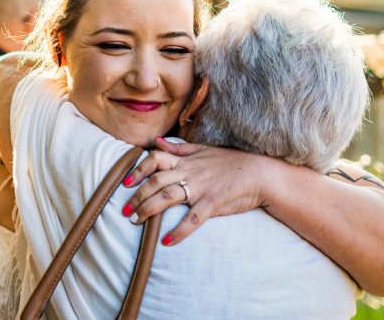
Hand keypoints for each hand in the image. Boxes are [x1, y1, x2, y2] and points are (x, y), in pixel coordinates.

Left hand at [122, 137, 277, 245]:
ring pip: (168, 197)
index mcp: (186, 160)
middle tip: (124, 210)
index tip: (125, 182)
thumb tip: (156, 142)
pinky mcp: (213, 202)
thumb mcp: (203, 150)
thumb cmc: (230, 163)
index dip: (138, 170)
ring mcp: (201, 187)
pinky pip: (193, 218)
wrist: (259, 173)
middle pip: (155, 181)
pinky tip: (166, 241)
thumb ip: (178, 148)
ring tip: (135, 222)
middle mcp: (189, 171)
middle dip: (136, 196)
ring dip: (148, 210)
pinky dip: (179, 230)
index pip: (154, 159)